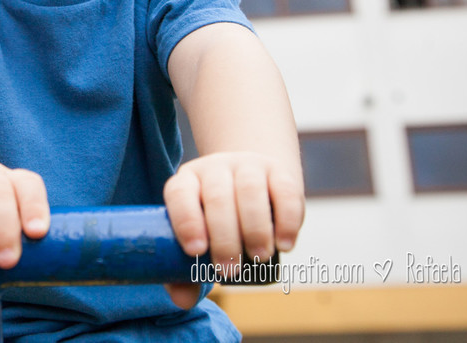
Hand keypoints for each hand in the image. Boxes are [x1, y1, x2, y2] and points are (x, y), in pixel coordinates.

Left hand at [162, 152, 304, 307]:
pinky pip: (285, 190)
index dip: (186, 220)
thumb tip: (182, 300)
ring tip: (258, 257)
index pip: (179, 194)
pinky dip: (286, 219)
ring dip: (255, 227)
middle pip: (217, 196)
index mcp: (187, 181)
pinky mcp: (278, 171)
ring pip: (250, 189)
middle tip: (230, 270)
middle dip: (224, 237)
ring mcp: (247, 165)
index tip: (195, 251)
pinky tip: (284, 244)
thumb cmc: (216, 221)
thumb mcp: (199, 237)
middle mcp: (215, 168)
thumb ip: (185, 271)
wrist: (252, 182)